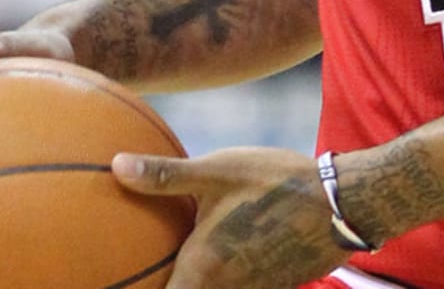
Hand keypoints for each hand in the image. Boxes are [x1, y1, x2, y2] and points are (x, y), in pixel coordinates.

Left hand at [112, 146, 348, 287]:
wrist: (338, 203)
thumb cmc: (273, 183)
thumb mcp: (218, 170)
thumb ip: (165, 175)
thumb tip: (115, 166)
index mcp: (200, 269)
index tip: (105, 284)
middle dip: (164, 283)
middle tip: (143, 272)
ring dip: (192, 279)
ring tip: (178, 265)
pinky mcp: (269, 286)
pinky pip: (235, 287)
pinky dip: (223, 278)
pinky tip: (224, 249)